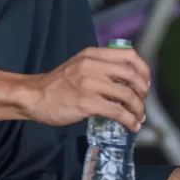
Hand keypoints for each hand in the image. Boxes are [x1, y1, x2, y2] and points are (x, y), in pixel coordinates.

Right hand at [22, 47, 149, 131]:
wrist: (34, 96)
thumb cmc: (58, 84)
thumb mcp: (79, 65)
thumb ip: (100, 67)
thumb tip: (125, 80)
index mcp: (93, 54)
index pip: (129, 55)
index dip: (143, 70)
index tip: (145, 83)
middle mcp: (93, 66)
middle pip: (132, 75)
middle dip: (143, 91)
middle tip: (142, 103)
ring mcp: (90, 84)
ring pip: (127, 95)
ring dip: (138, 109)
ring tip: (139, 118)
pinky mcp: (87, 103)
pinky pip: (117, 112)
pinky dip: (129, 120)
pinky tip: (131, 126)